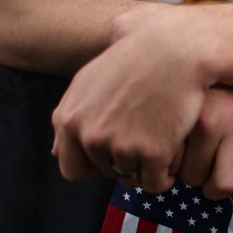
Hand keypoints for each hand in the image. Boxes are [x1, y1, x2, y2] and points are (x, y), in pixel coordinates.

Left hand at [51, 6, 232, 196]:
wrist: (177, 49)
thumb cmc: (136, 60)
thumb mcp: (90, 81)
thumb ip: (71, 117)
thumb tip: (55, 154)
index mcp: (69, 118)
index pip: (72, 168)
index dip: (95, 162)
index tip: (114, 147)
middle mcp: (90, 135)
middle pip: (106, 173)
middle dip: (123, 161)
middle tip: (145, 134)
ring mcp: (121, 145)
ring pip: (132, 179)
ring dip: (146, 168)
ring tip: (160, 140)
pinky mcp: (153, 152)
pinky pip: (155, 183)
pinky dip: (165, 175)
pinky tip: (173, 153)